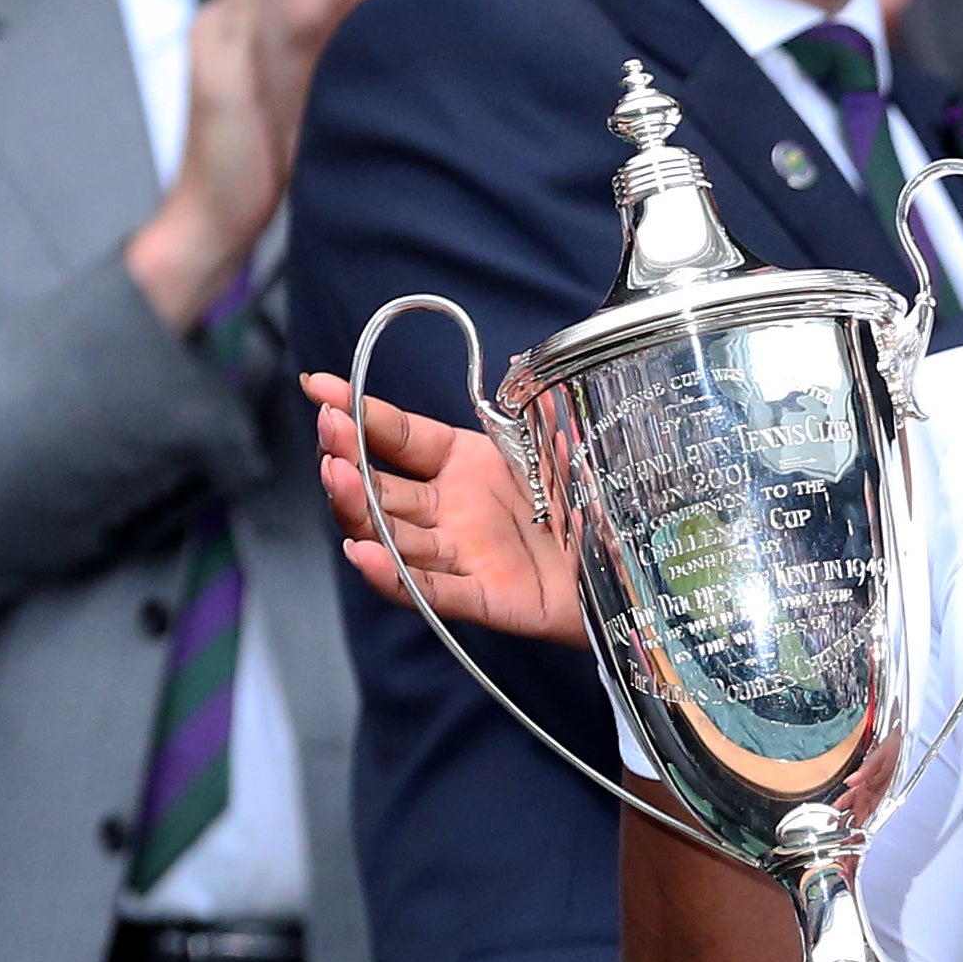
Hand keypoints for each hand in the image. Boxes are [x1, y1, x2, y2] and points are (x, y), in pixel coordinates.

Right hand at [305, 367, 583, 642]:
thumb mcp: (560, 440)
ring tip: (335, 476)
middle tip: (328, 433)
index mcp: (467, 465)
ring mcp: (465, 555)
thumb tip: (510, 362)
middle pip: (382, 488)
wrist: (643, 563)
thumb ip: (529, 409)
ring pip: (394, 536)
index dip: (358, 412)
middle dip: (348, 459)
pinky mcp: (486, 599)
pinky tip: (363, 551)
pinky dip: (394, 575)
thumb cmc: (599, 498)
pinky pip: (432, 589)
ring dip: (358, 508)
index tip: (318, 387)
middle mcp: (454, 511)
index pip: (398, 436)